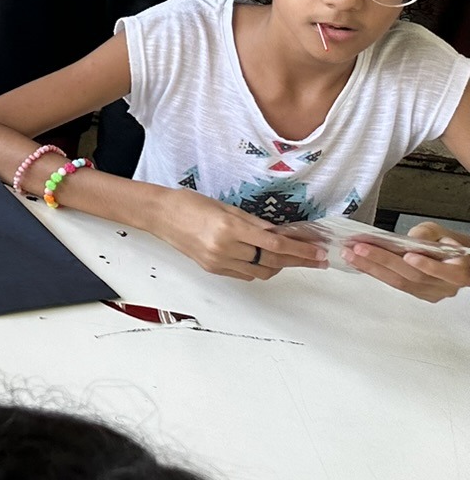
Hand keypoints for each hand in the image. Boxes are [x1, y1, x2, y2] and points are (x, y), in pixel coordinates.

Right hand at [152, 188, 325, 280]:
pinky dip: (259, 269)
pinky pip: (245, 274)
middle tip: (317, 259)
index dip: (301, 249)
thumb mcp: (226, 207)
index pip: (275, 244)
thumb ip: (254, 223)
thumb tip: (281, 234)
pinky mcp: (213, 269)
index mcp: (230, 228)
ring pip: (261, 272)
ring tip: (292, 259)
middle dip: (298, 261)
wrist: (161, 215)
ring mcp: (219, 262)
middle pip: (272, 261)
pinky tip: (265, 261)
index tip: (318, 252)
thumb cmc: (190, 204)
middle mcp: (225, 248)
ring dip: (280, 267)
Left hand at [345, 222, 469, 301]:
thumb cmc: (448, 245)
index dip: (427, 265)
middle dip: (384, 260)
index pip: (445, 272)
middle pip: (414, 276)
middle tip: (360, 248)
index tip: (409, 256)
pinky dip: (376, 273)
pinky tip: (359, 264)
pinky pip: (395, 285)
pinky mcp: (418, 295)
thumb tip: (411, 238)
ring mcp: (431, 293)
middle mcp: (446, 286)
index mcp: (459, 270)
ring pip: (400, 283)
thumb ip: (427, 234)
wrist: (457, 261)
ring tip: (351, 255)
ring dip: (372, 268)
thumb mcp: (441, 233)